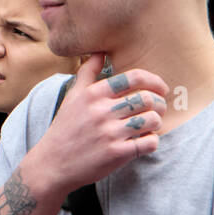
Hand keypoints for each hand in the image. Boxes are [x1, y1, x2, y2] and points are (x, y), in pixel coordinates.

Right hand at [29, 52, 166, 196]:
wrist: (53, 162)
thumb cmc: (65, 127)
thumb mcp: (72, 96)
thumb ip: (87, 73)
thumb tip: (99, 51)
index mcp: (92, 94)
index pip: (133, 78)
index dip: (154, 81)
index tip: (160, 88)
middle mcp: (101, 111)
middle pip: (148, 98)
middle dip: (160, 103)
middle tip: (158, 108)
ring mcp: (110, 133)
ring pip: (153, 120)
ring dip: (157, 122)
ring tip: (151, 125)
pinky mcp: (117, 153)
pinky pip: (150, 143)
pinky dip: (152, 141)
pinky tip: (144, 141)